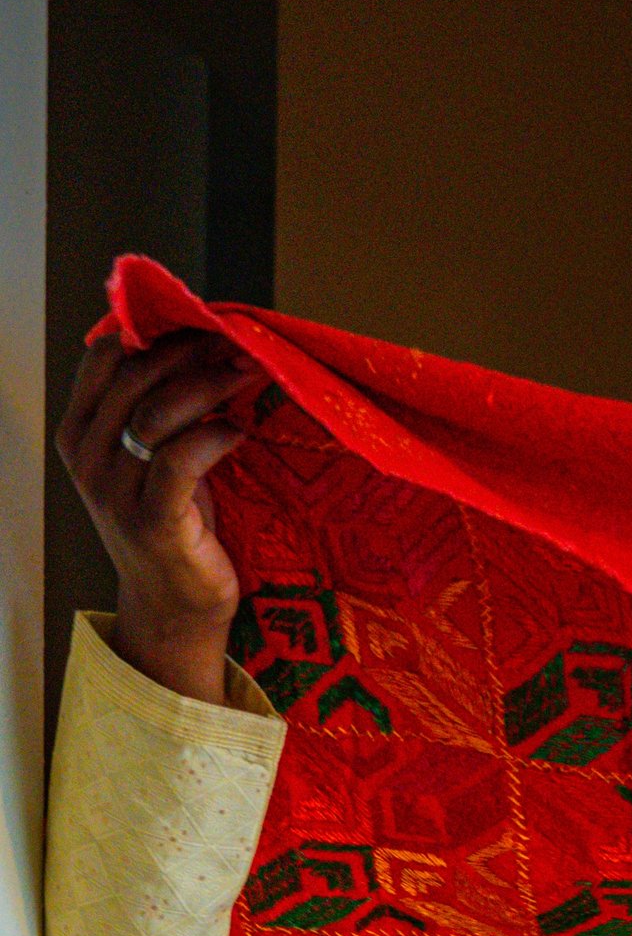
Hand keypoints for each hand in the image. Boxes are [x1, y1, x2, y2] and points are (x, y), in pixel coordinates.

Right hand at [55, 330, 253, 701]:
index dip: (157, 333)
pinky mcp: (151, 521)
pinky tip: (239, 431)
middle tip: (238, 344)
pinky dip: (212, 437)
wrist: (174, 609)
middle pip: (134, 376)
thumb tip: (195, 344)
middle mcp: (87, 457)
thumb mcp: (152, 459)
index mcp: (79, 431)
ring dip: (208, 385)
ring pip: (155, 412)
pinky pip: (179, 459)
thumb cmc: (174, 527)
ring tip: (248, 374)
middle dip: (192, 352)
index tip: (205, 326)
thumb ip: (153, 408)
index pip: (106, 357)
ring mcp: (113, 490)